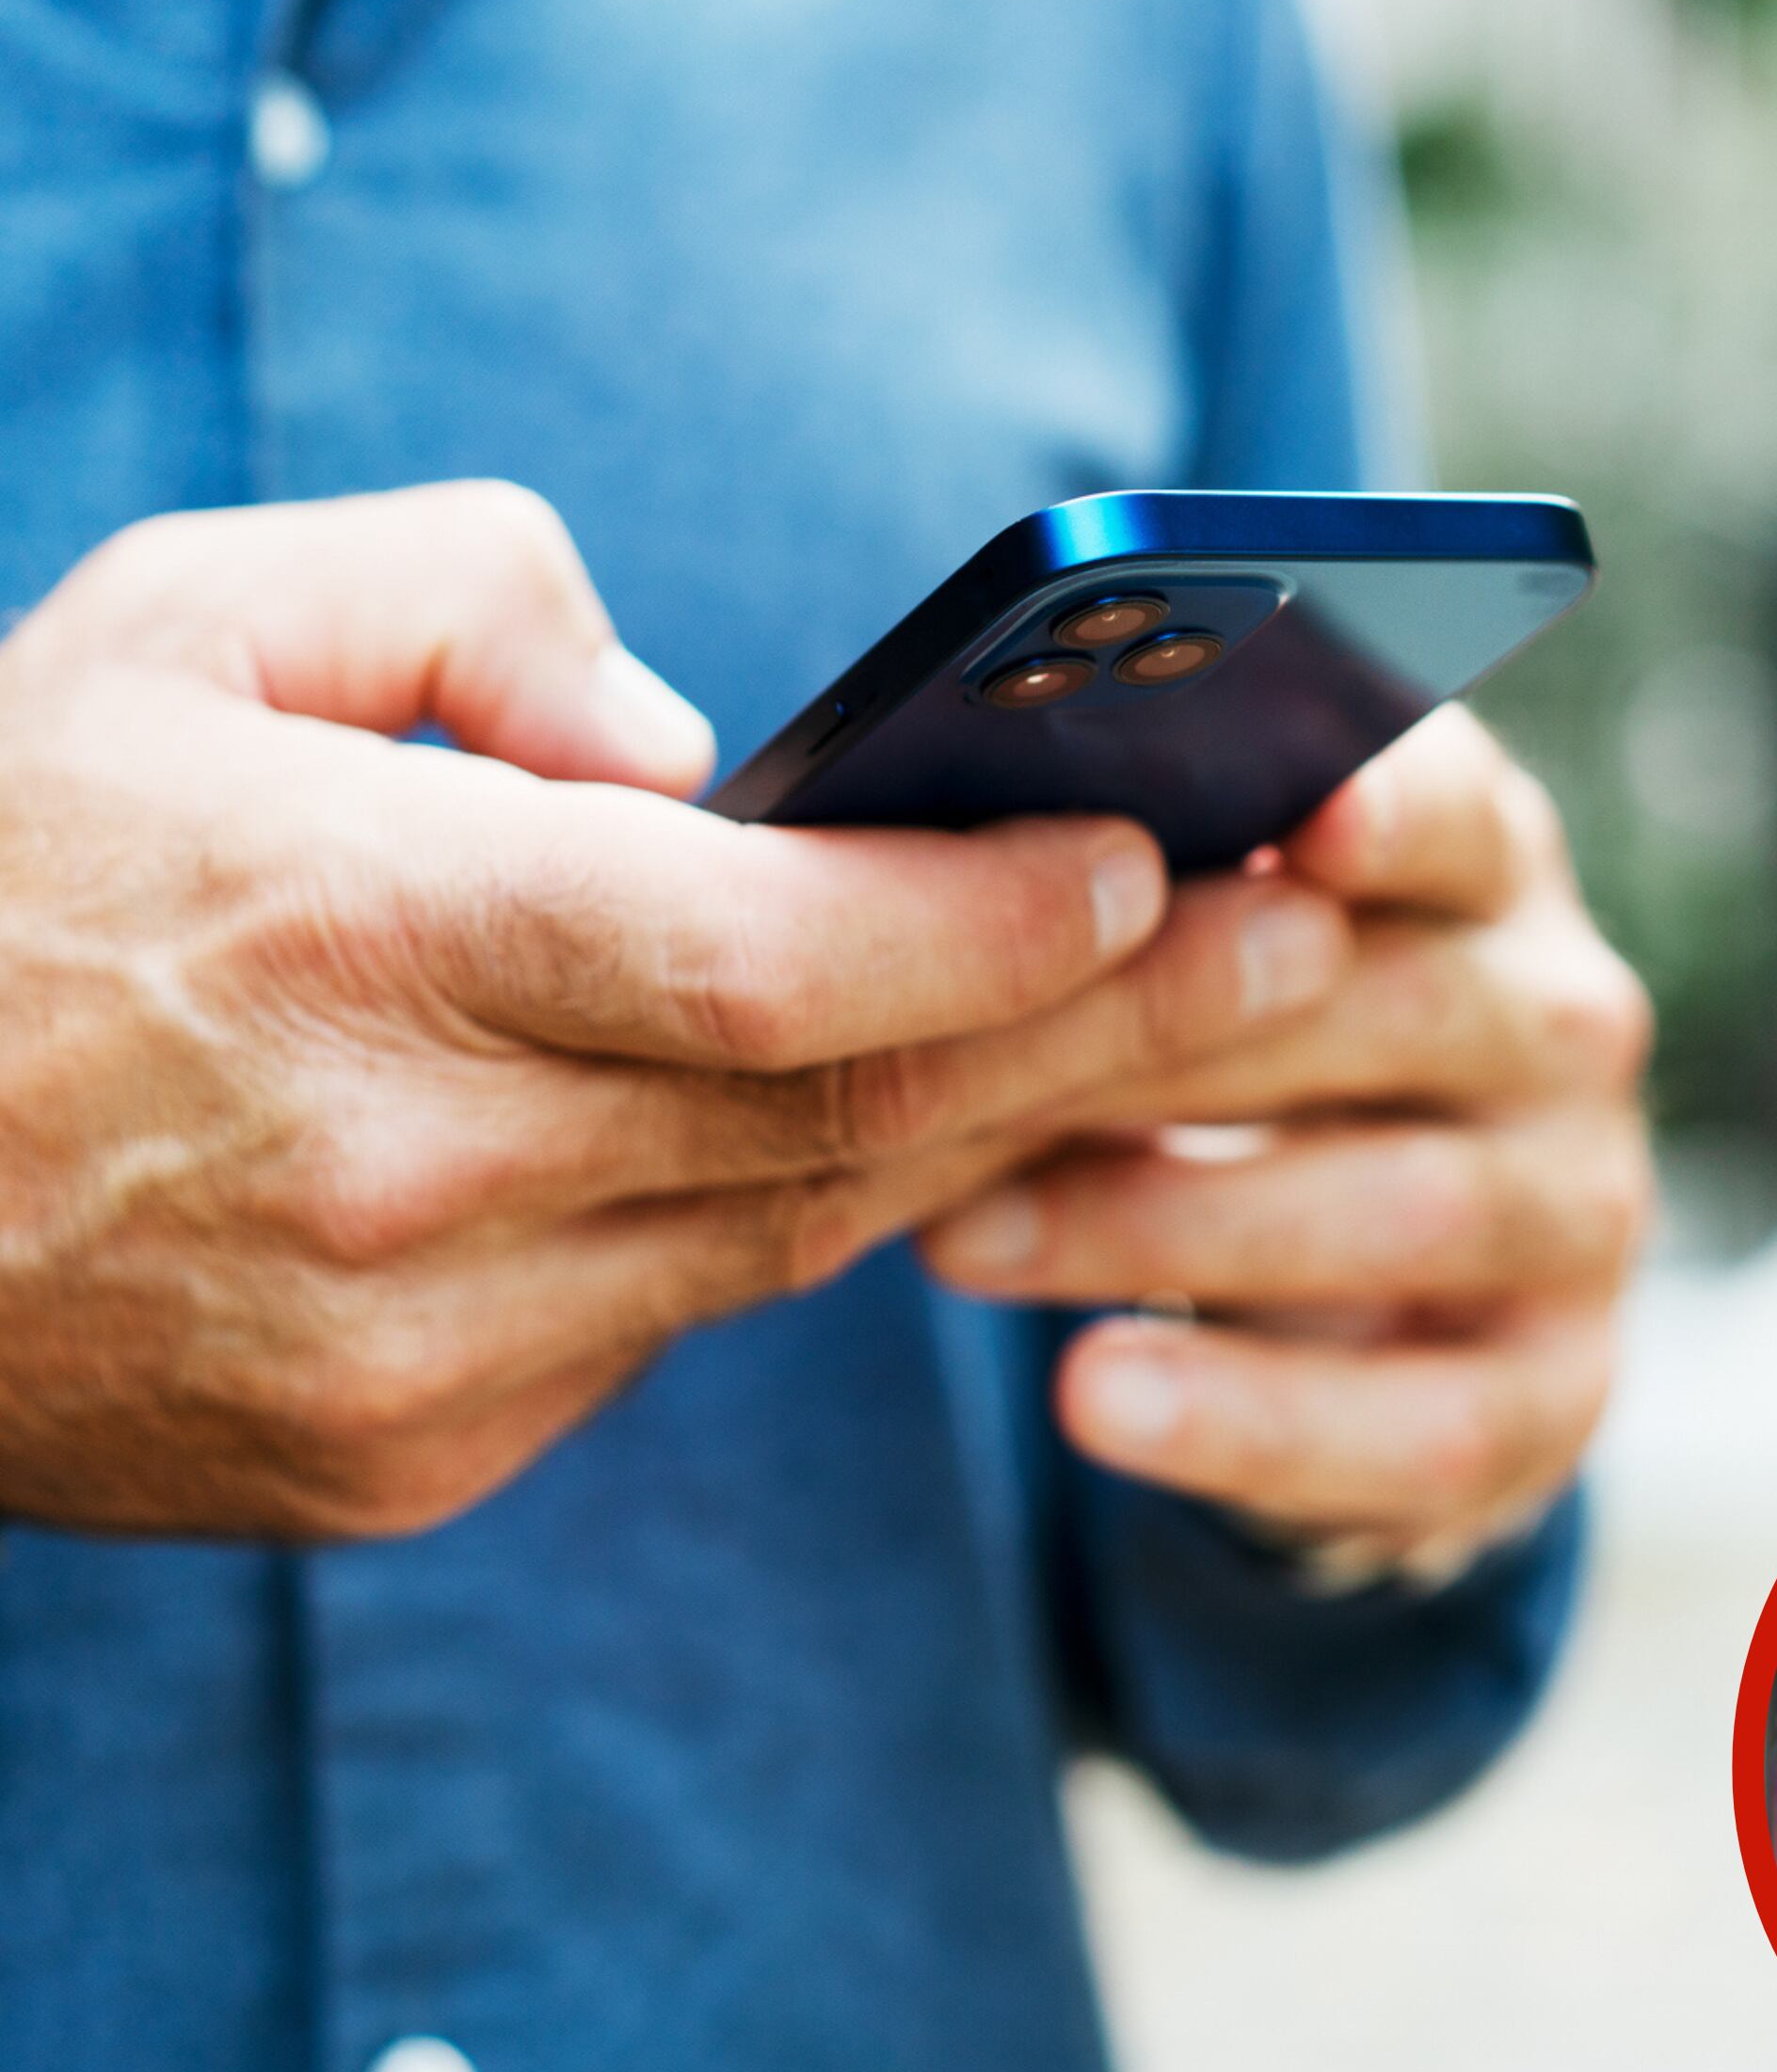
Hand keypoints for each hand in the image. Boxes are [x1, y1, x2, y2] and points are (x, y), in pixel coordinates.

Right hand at [0, 485, 1348, 1541]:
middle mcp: (407, 1181)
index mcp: (353, 942)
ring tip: (1158, 1032)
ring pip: (793, 1238)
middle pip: (847, 1118)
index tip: (1167, 865)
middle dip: (1106, 1035)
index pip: (769, 960)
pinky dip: (789, 1217)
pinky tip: (900, 1135)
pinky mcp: (404, 1463)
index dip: (998, 925)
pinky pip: (669, 1324)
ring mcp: (413, 1360)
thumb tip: (699, 751)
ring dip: (991, 1133)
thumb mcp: (181, 627)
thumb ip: (464, 607)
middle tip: (1300, 950)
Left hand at [922, 706, 1652, 1573]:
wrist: (1344, 1312)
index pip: (1461, 814)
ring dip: (1168, 1227)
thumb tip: (955, 866)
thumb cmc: (1231, 1071)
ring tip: (961, 1241)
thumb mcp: (1197, 966)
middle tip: (956, 1068)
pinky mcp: (1560, 1387)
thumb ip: (1140, 902)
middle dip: (1171, 1042)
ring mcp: (1583, 1208)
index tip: (1297, 819)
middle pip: (1402, 1009)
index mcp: (1484, 874)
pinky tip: (1091, 1396)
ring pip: (1412, 1212)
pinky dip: (1250, 1417)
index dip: (1390, 810)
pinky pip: (1428, 1421)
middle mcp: (1565, 1024)